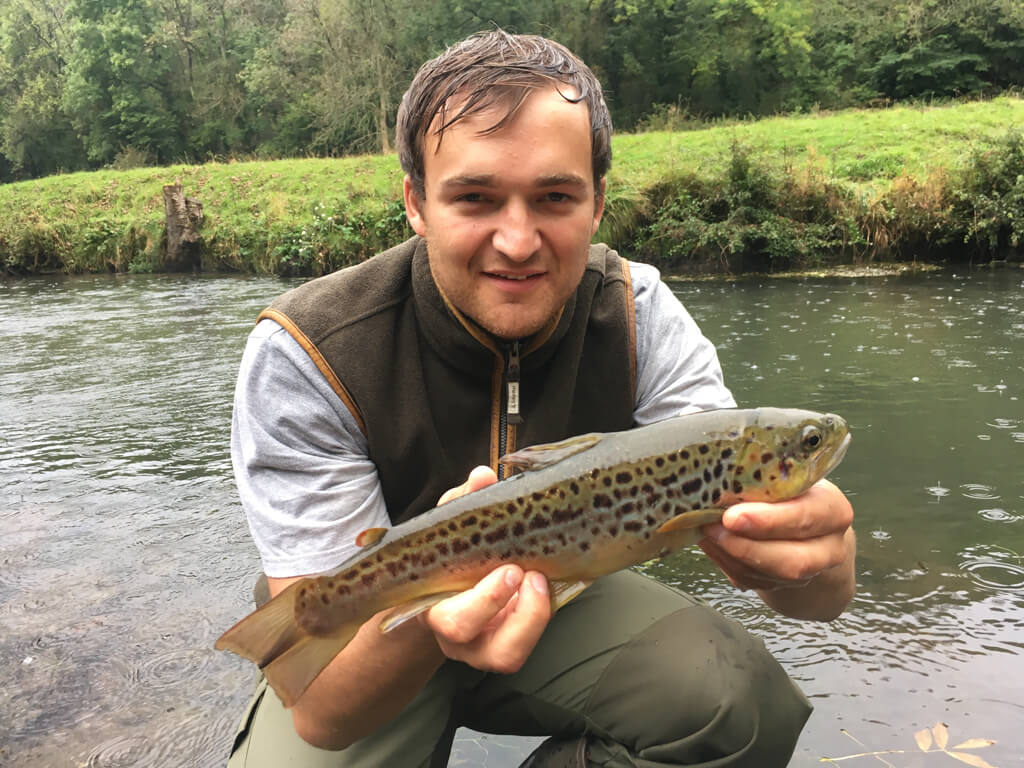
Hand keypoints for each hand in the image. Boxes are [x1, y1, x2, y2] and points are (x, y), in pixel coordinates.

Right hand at [423, 466, 551, 672]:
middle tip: (534, 575)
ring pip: (514, 655)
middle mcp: (462, 642)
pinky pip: (532, 641)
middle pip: (495, 653)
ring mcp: (489, 648)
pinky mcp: (513, 642)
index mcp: (437, 612)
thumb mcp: (451, 526)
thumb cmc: (448, 553)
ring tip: (544, 580)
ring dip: (537, 619)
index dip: (486, 603)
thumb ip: (462, 502)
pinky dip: (546, 612)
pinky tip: (552, 581)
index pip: (455, 623)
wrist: (448, 582)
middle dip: (522, 616)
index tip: (512, 570)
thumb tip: (482, 476)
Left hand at [699, 479, 855, 618]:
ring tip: (705, 532)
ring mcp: (809, 571)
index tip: (732, 517)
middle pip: (793, 561)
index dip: (769, 521)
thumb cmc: (791, 490)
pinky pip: (750, 580)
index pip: (807, 517)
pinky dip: (725, 562)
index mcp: (832, 509)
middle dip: (746, 548)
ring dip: (730, 555)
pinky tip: (711, 543)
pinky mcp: (783, 585)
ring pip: (769, 576)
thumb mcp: (784, 476)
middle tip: (711, 528)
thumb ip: (761, 482)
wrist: (802, 521)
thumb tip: (716, 485)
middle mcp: (829, 545)